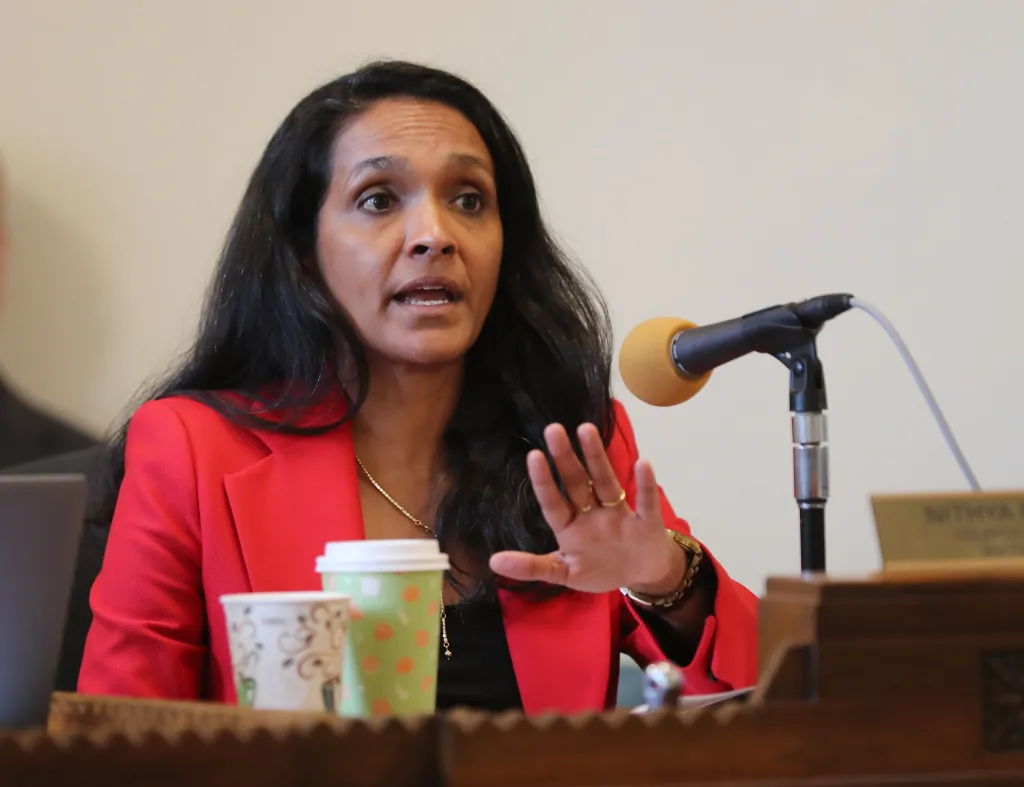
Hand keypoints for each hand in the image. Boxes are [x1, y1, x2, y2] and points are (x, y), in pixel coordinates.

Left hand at [489, 422, 687, 594]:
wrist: (642, 574)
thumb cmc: (600, 568)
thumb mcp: (565, 573)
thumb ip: (533, 567)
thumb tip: (493, 562)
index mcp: (570, 526)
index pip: (553, 502)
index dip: (544, 481)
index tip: (534, 455)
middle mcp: (591, 513)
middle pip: (577, 483)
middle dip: (565, 457)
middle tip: (552, 429)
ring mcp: (618, 514)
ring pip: (605, 482)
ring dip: (596, 457)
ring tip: (585, 429)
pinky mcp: (646, 522)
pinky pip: (646, 502)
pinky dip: (646, 484)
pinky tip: (642, 463)